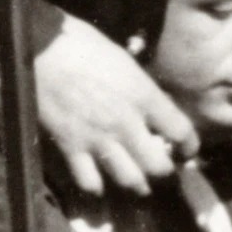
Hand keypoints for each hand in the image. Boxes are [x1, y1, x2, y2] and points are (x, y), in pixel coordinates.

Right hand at [33, 12, 197, 196]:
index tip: (186, 150)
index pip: (182, 132)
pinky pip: (90, 182)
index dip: (190, 147)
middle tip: (162, 169)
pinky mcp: (70, 146)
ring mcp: (98, 138)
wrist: (41, 47)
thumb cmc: (83, 44)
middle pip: (159, 167)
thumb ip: (142, 90)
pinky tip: (100, 181)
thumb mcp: (126, 62)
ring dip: (138, 184)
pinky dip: (98, 187)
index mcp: (144, 96)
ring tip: (138, 182)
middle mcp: (126, 123)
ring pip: (130, 180)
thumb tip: (154, 108)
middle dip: (166, 173)